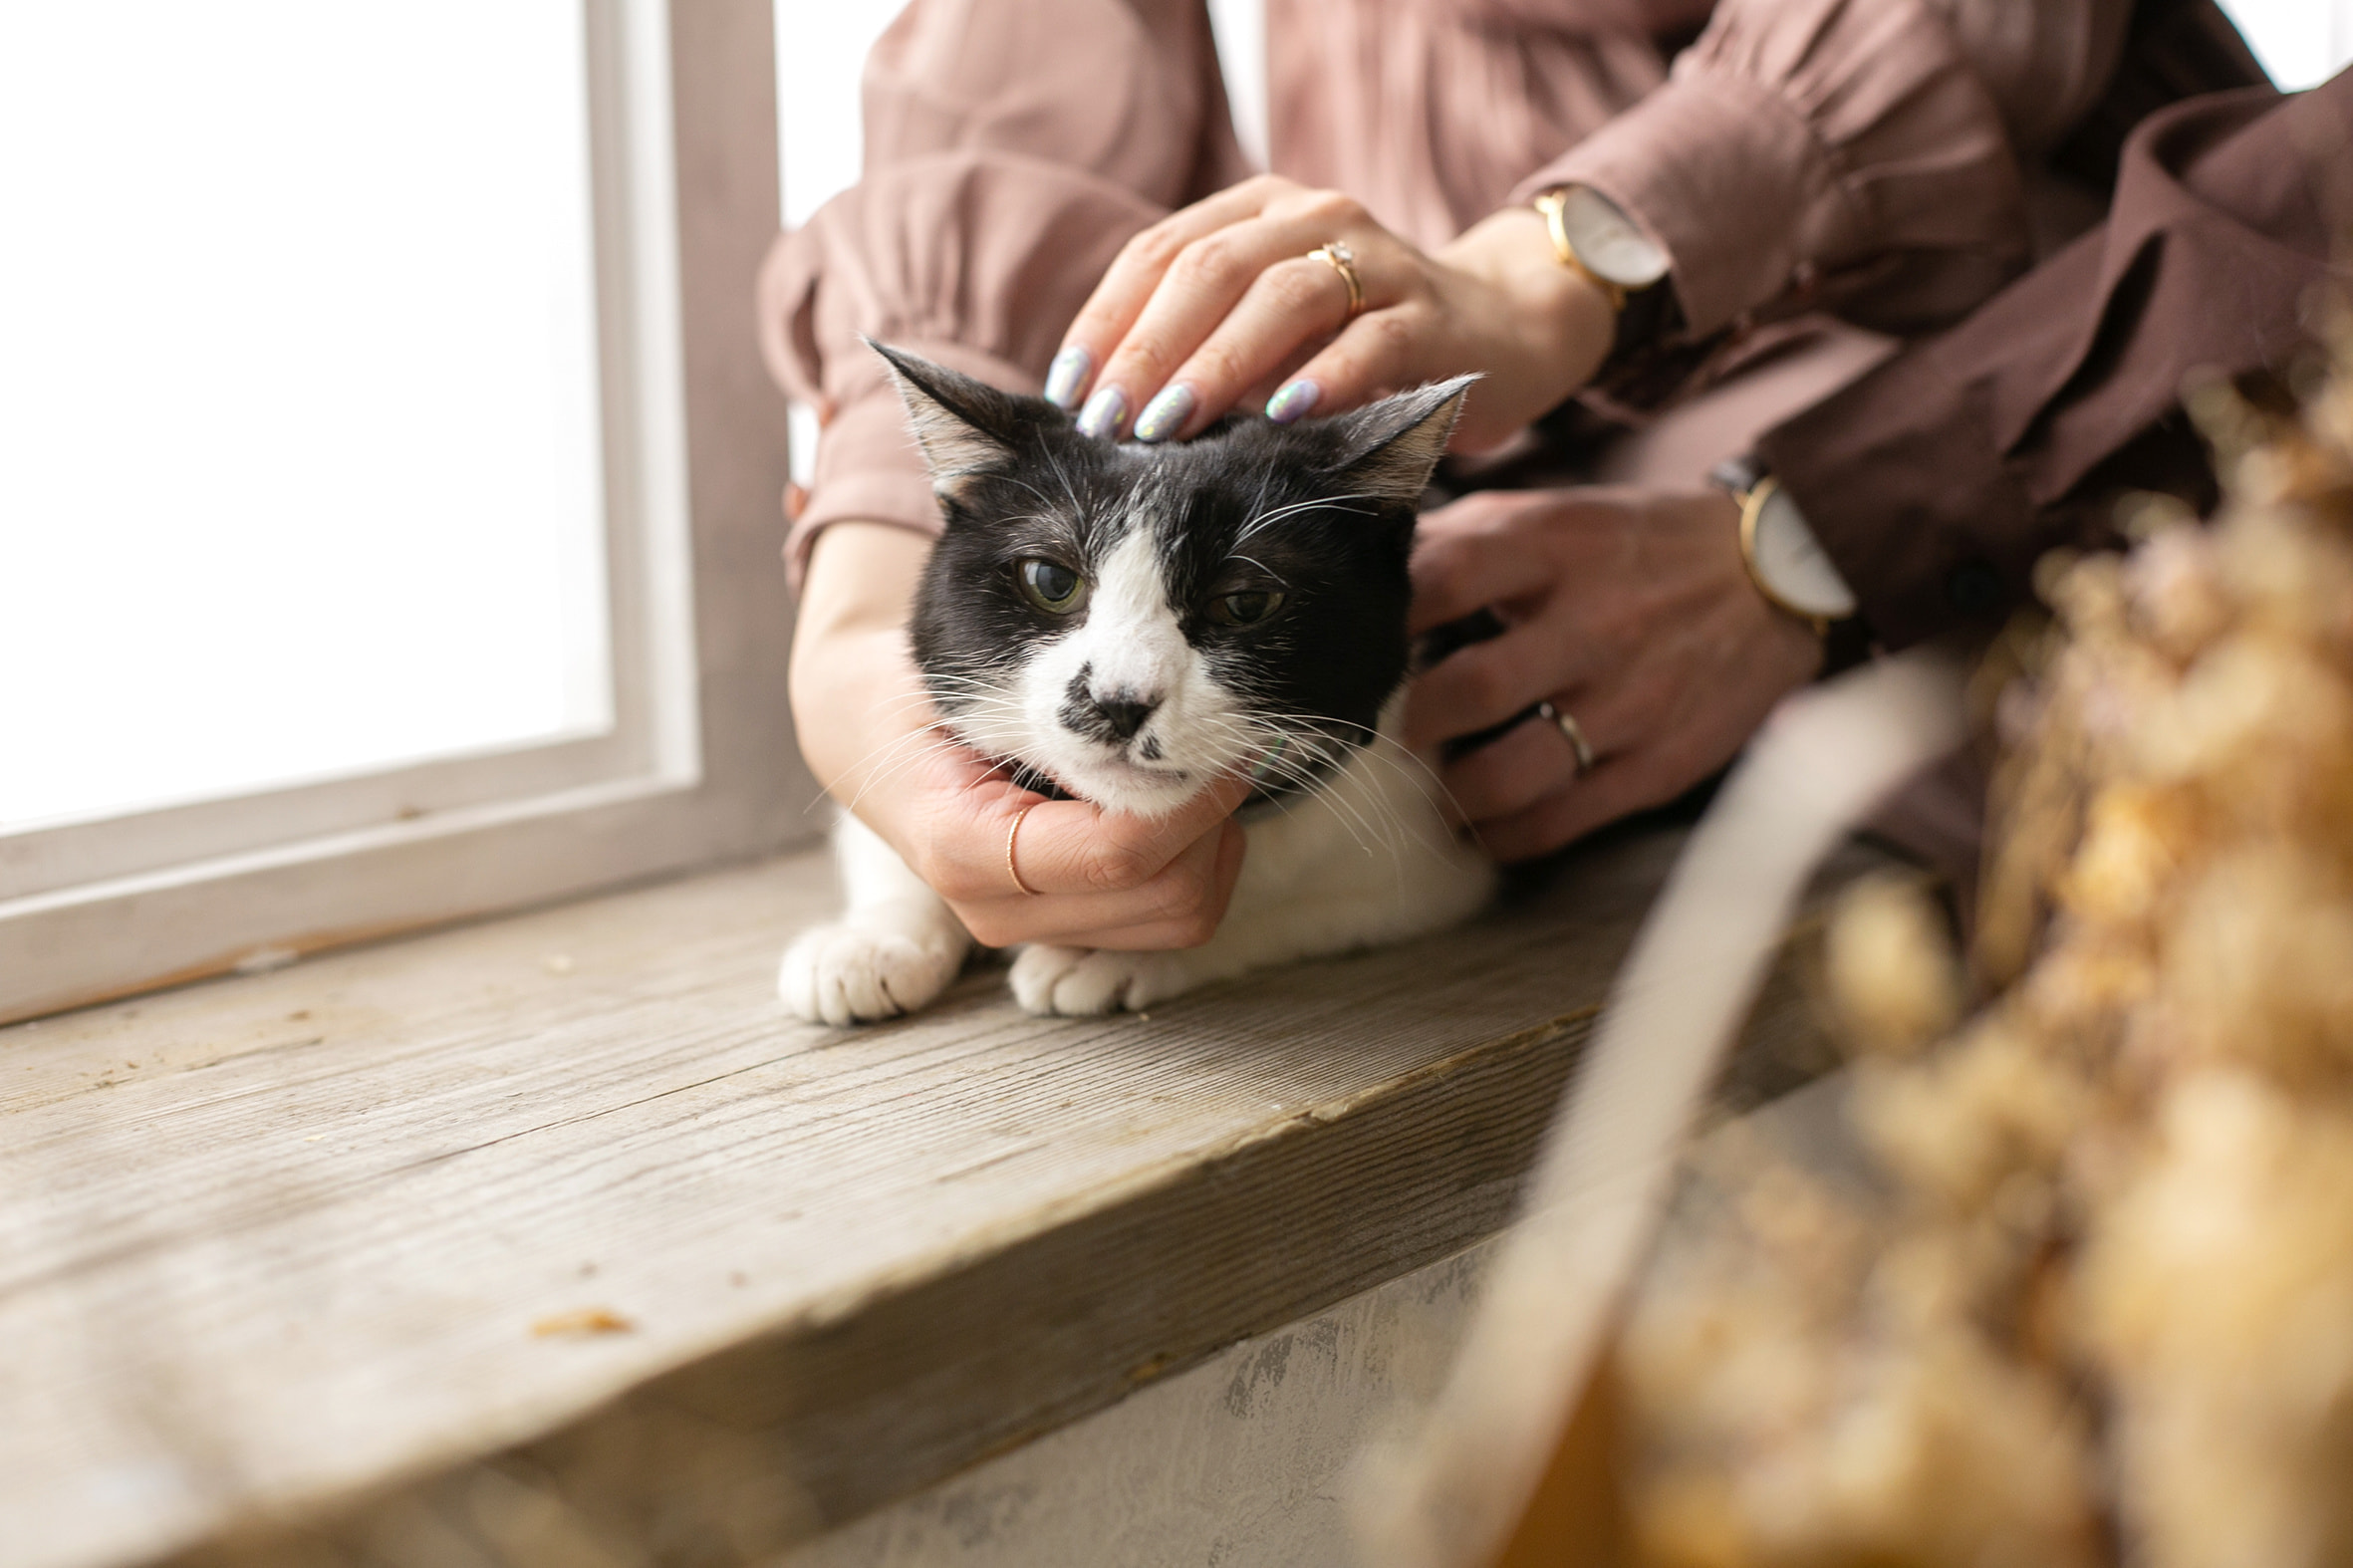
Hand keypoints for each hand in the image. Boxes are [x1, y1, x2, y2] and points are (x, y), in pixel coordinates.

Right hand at [793, 523, 1249, 948]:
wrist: (869, 732)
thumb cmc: (921, 692)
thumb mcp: (974, 683)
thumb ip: (1058, 718)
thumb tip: (1158, 735)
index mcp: (964, 850)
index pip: (1116, 854)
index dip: (1190, 801)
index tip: (1221, 743)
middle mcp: (997, 911)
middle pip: (1165, 896)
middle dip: (1211, 821)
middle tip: (1223, 750)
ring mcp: (1032, 929)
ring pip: (1179, 918)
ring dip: (1211, 847)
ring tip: (1196, 776)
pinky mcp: (1064, 929)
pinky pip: (1169, 920)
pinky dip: (1197, 864)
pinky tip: (1177, 810)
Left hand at [1047, 175, 1614, 450]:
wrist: (1498, 331)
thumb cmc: (1357, 343)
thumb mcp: (1269, 334)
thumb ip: (1201, 347)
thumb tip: (1102, 410)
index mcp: (1258, 211)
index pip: (1160, 252)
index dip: (1107, 323)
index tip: (1070, 395)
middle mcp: (1314, 217)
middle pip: (1212, 268)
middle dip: (1149, 348)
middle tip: (1110, 420)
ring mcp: (1378, 260)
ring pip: (1284, 296)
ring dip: (1218, 363)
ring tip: (1171, 424)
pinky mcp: (1432, 315)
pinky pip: (1371, 341)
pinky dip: (1322, 378)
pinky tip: (1281, 417)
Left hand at [1404, 487, 1824, 860]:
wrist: (1778, 577)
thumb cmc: (1637, 547)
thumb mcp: (1557, 515)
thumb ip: (1465, 538)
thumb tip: (1369, 570)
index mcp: (1557, 547)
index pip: (1446, 577)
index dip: (1386, 617)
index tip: (1359, 646)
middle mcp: (1595, 624)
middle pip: (1469, 690)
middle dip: (1410, 721)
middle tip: (1390, 731)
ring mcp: (1630, 701)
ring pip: (1509, 775)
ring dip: (1450, 793)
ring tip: (1434, 787)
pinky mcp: (1658, 765)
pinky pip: (1560, 821)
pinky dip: (1505, 836)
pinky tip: (1483, 828)